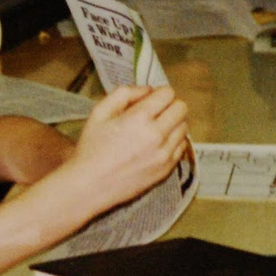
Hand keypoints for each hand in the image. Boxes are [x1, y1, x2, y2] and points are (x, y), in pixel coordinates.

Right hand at [62, 85, 189, 212]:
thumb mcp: (99, 112)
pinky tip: (158, 144)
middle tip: (155, 113)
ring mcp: (164, 154)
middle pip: (181, 108)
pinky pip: (182, 147)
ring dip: (173, 124)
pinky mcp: (166, 169)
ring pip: (184, 127)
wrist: (91, 185)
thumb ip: (124, 94)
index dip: (159, 93)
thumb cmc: (92, 147)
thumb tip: (147, 90)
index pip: (168, 94)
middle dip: (169, 106)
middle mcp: (156, 135)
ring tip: (156, 129)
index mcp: (139, 118)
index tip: (150, 100)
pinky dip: (173, 142)